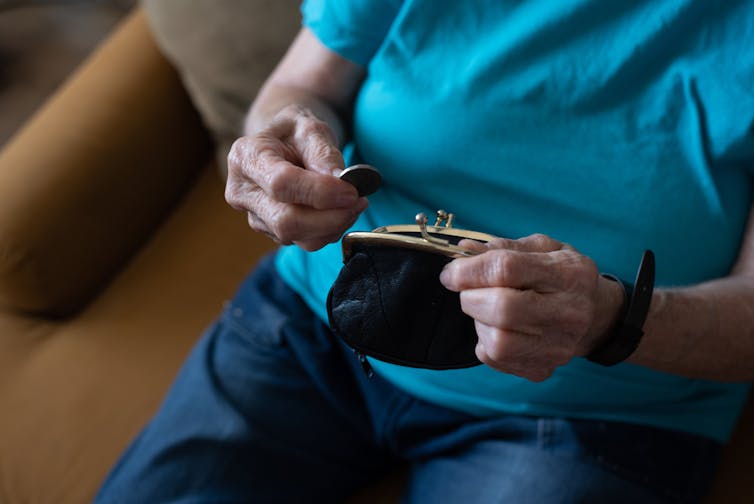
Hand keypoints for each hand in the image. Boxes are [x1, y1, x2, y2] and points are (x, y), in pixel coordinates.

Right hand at [225, 105, 366, 250]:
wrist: (283, 146)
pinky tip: (341, 212)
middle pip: (286, 221)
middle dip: (330, 217)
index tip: (351, 191)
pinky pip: (305, 242)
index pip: (281, 184)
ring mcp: (255, 217)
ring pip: (298, 237)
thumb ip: (324, 153)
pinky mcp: (272, 233)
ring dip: (334, 225)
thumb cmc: (295, 134)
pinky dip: (330, 231)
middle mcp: (243, 192)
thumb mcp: (311, 129)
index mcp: (246, 157)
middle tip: (359, 201)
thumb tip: (342, 183)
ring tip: (354, 203)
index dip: (319, 192)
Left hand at [440, 234, 624, 381]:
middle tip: (468, 291)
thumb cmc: (561, 274)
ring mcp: (558, 346)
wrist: (595, 315)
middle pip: (501, 309)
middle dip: (471, 297)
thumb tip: (464, 251)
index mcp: (568, 273)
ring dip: (479, 321)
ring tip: (487, 309)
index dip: (468, 270)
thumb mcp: (542, 247)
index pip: (507, 269)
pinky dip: (485, 341)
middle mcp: (569, 313)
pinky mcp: (543, 369)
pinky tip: (498, 328)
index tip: (451, 272)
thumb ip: (503, 247)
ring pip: (497, 340)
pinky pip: (496, 359)